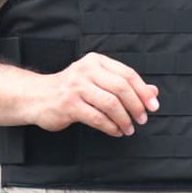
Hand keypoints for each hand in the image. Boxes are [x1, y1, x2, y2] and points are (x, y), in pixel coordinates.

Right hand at [31, 52, 158, 136]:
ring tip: (129, 128)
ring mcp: (76, 87)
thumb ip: (124, 84)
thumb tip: (153, 92)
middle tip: (142, 119)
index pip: (127, 74)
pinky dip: (110, 127)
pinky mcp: (69, 105)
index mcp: (96, 61)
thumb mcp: (98, 80)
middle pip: (121, 88)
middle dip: (136, 106)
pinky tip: (115, 131)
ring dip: (124, 119)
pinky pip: (97, 118)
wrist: (38, 96)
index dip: (143, 91)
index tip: (153, 105)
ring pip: (111, 104)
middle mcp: (86, 71)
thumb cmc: (71, 89)